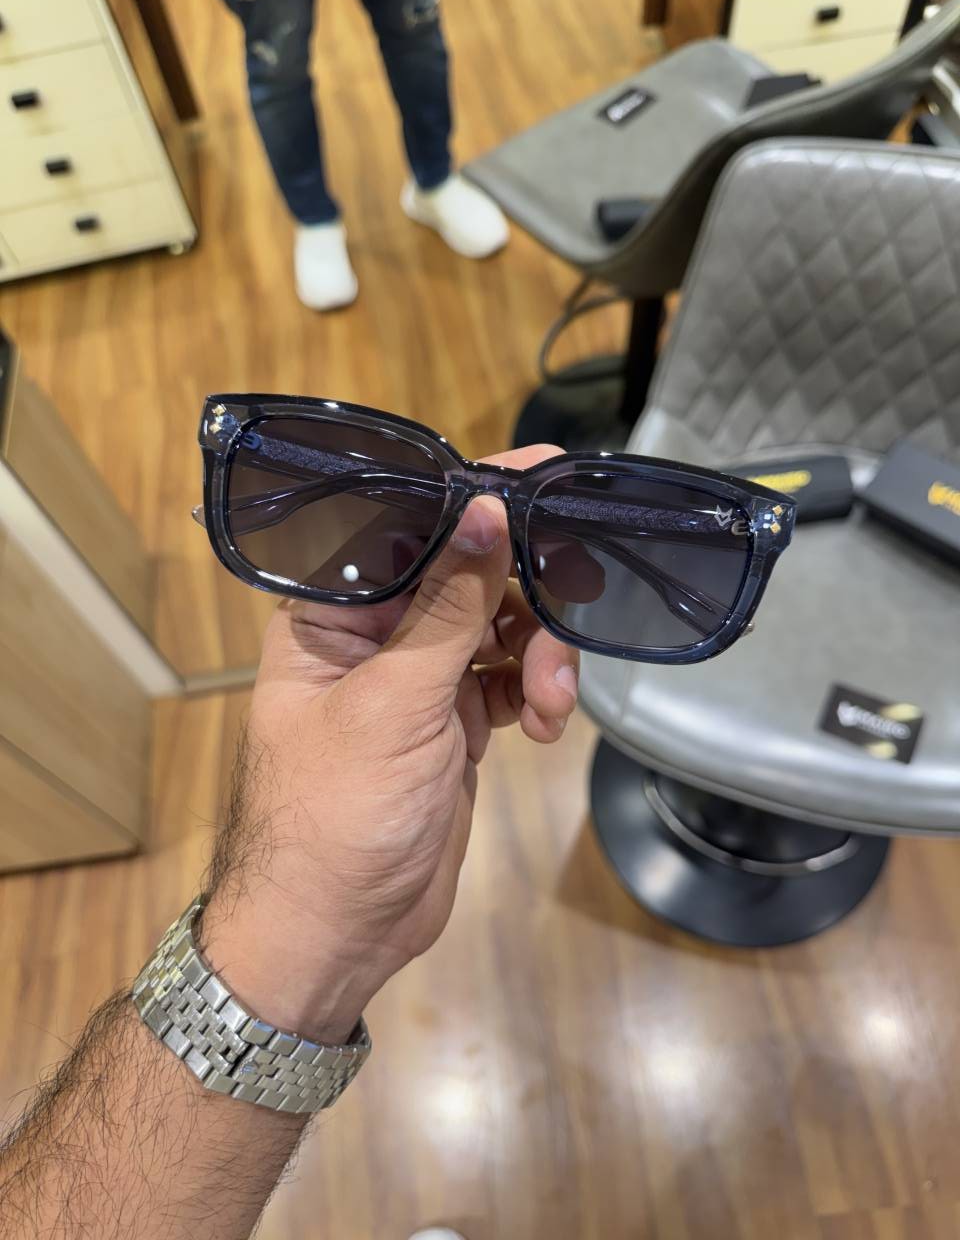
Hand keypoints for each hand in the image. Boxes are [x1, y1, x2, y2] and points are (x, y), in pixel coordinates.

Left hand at [200, 445, 579, 1041]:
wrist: (334, 935)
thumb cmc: (338, 815)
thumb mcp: (393, 703)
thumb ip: (447, 607)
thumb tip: (485, 509)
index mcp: (332, 614)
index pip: (408, 529)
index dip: (474, 498)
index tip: (547, 473)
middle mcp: (375, 636)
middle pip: (467, 575)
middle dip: (523, 593)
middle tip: (572, 607)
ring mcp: (419, 681)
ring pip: (499, 629)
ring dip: (538, 653)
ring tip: (550, 701)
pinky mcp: (455, 724)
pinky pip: (509, 682)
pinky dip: (534, 695)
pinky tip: (546, 724)